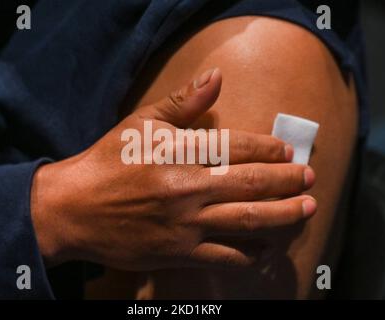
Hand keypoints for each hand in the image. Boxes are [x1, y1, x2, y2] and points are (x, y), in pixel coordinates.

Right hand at [31, 68, 315, 269]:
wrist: (74, 209)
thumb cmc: (107, 161)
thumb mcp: (140, 123)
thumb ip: (182, 103)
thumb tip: (216, 77)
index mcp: (180, 153)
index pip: (239, 147)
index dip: (270, 149)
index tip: (287, 151)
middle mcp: (189, 189)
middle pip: (252, 184)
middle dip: (288, 181)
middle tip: (310, 177)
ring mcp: (186, 225)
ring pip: (247, 221)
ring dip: (283, 216)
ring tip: (306, 209)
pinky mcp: (178, 254)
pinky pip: (226, 256)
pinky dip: (251, 253)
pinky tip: (266, 247)